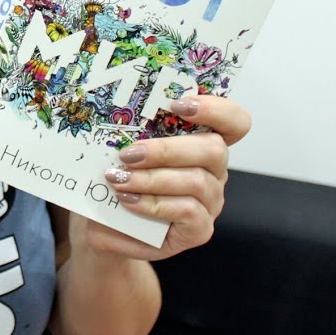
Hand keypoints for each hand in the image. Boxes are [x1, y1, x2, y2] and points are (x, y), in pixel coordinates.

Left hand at [70, 95, 250, 261]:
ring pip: (197, 181)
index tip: (176, 104)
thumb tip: (113, 110)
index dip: (215, 109)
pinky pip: (187, 211)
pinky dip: (153, 204)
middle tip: (129, 154)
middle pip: (213, 149)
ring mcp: (210, 202)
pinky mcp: (199, 230)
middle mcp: (213, 171)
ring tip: (118, 179)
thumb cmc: (114, 181)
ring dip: (152, 178)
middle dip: (167, 149)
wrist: (102, 226)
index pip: (233, 121)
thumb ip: (128, 131)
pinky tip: (128, 200)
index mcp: (202, 142)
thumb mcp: (119, 151)